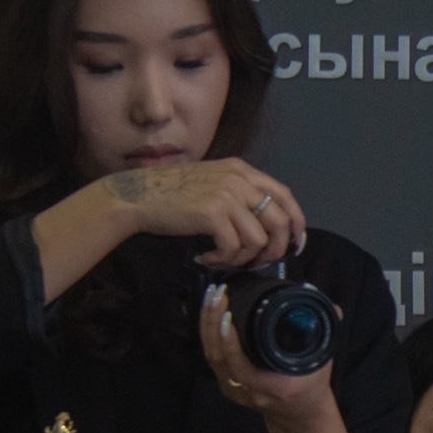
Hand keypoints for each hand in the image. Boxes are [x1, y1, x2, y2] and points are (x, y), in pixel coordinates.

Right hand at [102, 158, 306, 268]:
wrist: (136, 196)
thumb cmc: (173, 195)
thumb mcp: (214, 183)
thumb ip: (241, 196)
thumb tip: (270, 229)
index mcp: (242, 170)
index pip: (285, 196)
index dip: (296, 223)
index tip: (295, 245)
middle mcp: (238, 179)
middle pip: (280, 221)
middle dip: (276, 249)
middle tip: (257, 262)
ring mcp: (226, 195)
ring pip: (258, 240)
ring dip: (243, 258)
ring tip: (223, 258)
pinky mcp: (212, 213)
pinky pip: (234, 248)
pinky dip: (223, 259)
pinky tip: (206, 257)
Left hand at [201, 282, 336, 421]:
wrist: (300, 414)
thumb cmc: (311, 387)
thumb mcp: (322, 361)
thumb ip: (326, 333)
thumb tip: (332, 308)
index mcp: (272, 387)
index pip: (241, 366)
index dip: (230, 342)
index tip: (228, 315)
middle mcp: (248, 391)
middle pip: (217, 356)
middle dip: (212, 322)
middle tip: (218, 294)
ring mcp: (234, 389)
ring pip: (210, 355)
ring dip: (207, 323)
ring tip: (212, 296)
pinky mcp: (227, 384)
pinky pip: (211, 356)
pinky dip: (208, 332)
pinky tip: (210, 312)